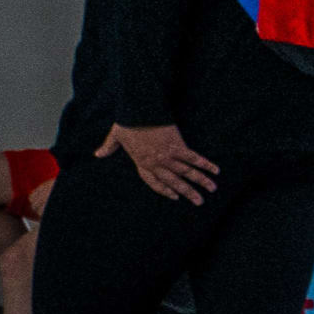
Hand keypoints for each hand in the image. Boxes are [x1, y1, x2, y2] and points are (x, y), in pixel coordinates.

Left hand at [99, 124, 216, 204]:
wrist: (139, 111)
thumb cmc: (127, 122)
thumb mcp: (116, 136)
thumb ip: (108, 147)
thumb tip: (97, 154)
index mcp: (142, 162)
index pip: (155, 182)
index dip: (165, 190)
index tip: (175, 196)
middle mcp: (156, 163)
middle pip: (175, 182)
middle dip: (188, 192)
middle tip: (199, 202)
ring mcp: (168, 155)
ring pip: (187, 172)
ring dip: (201, 181)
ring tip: (213, 189)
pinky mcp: (178, 145)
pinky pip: (194, 158)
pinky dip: (205, 164)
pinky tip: (216, 170)